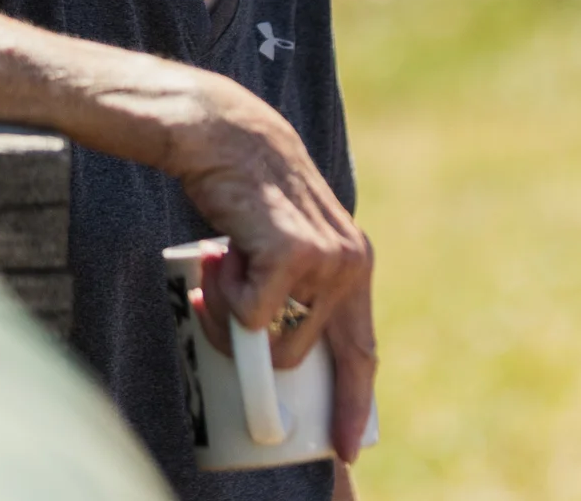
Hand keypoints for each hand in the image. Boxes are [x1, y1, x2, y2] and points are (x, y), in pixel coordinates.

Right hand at [164, 72, 375, 461]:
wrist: (226, 137)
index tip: (346, 444)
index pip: (362, 349)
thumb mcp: (280, 245)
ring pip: (269, 346)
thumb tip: (269, 358)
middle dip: (247, 347)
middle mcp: (349, 265)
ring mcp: (326, 262)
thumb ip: (292, 290)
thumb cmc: (242, 196)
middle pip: (296, 358)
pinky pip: (248, 319)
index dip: (352, 400)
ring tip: (223, 268)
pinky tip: (224, 250)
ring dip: (230, 316)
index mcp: (352, 264)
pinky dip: (222, 294)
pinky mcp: (294, 258)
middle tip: (218, 305)